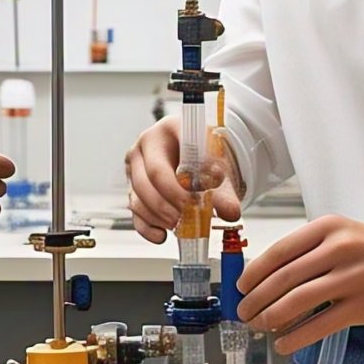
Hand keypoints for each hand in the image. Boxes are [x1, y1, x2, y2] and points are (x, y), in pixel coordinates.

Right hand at [124, 116, 240, 244]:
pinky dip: (149, 228)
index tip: (204, 194)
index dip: (186, 179)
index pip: (174, 151)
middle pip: (152, 176)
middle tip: (193, 216)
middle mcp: (147, 144)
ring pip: (139, 197)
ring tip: (185, 225)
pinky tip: (163, 235)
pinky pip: (135, 213)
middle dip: (174, 201)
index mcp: (170, 128)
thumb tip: (229, 212)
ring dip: (163, 216)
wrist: (202, 161)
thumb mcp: (219, 168)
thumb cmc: (207, 158)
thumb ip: (224, 190)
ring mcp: (136, 167)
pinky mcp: (133, 190)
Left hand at [235, 215, 363, 354]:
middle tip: (243, 312)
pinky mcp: (363, 305)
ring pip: (297, 301)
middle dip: (256, 298)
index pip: (278, 251)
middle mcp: (338, 249)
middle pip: (283, 278)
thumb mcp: (342, 234)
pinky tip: (283, 342)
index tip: (240, 287)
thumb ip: (308, 251)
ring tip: (259, 326)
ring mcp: (352, 278)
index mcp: (327, 227)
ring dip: (270, 317)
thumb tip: (267, 278)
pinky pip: (320, 324)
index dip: (253, 272)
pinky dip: (296, 336)